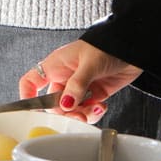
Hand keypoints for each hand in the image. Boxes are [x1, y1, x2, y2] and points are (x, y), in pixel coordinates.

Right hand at [19, 40, 141, 123]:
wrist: (132, 48)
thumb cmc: (107, 45)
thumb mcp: (89, 63)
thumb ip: (77, 85)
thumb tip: (65, 104)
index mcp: (56, 65)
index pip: (31, 81)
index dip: (28, 96)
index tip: (34, 111)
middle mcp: (64, 77)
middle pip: (52, 104)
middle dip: (64, 112)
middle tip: (77, 114)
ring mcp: (78, 87)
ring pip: (70, 110)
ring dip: (80, 115)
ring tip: (92, 110)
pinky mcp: (93, 95)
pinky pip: (86, 111)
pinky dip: (92, 113)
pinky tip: (100, 106)